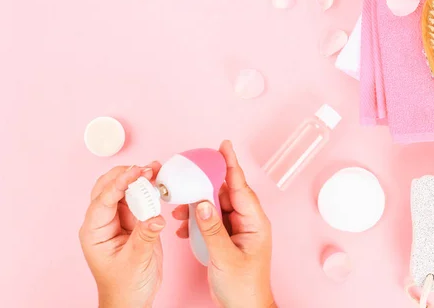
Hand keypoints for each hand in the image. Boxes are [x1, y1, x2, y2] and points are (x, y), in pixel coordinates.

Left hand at [79, 163, 165, 307]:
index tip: (138, 171)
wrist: (132, 300)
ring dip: (138, 178)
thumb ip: (146, 236)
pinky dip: (147, 189)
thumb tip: (156, 217)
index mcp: (94, 232)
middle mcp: (103, 222)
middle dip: (126, 174)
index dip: (120, 183)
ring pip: (123, 191)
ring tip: (155, 169)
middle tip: (147, 167)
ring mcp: (118, 221)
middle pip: (108, 187)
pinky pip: (138, 200)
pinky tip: (158, 183)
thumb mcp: (136, 262)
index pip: (104, 199)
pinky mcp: (133, 222)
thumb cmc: (126, 286)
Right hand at [172, 141, 275, 307]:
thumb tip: (202, 203)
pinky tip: (183, 227)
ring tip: (179, 208)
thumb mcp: (225, 258)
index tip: (224, 146)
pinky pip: (211, 221)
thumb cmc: (244, 287)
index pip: (241, 187)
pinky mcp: (227, 238)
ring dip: (197, 206)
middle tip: (189, 174)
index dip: (231, 165)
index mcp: (254, 222)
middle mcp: (247, 222)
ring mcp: (237, 230)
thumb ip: (212, 230)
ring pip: (215, 206)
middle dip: (205, 185)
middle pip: (226, 193)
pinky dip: (196, 221)